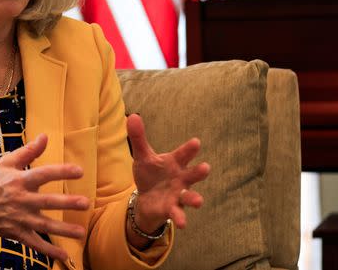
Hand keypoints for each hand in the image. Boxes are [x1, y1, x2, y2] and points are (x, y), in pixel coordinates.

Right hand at [0, 134, 88, 261]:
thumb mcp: (6, 163)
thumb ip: (28, 151)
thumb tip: (45, 136)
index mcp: (19, 180)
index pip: (44, 174)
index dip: (61, 172)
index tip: (79, 171)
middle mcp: (20, 199)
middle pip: (47, 201)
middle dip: (67, 203)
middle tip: (86, 203)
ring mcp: (18, 218)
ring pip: (44, 225)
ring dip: (63, 230)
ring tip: (81, 232)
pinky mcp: (15, 233)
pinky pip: (34, 243)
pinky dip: (48, 251)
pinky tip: (64, 255)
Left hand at [126, 114, 209, 233]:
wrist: (147, 199)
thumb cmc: (150, 174)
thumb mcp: (143, 156)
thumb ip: (138, 138)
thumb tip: (131, 115)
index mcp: (175, 163)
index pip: (183, 154)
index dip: (189, 149)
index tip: (196, 142)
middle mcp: (181, 178)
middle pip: (193, 174)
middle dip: (199, 172)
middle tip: (206, 168)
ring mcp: (179, 194)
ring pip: (190, 196)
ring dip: (194, 198)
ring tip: (198, 201)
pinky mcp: (172, 208)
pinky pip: (178, 213)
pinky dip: (180, 218)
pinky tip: (182, 223)